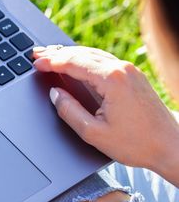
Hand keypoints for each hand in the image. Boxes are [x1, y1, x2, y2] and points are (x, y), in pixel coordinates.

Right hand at [33, 45, 178, 185]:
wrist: (172, 147)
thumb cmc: (136, 144)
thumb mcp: (94, 133)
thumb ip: (69, 111)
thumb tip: (55, 94)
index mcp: (112, 80)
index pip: (74, 63)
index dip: (52, 62)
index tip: (36, 63)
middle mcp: (122, 69)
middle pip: (82, 54)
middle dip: (57, 54)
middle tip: (37, 54)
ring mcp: (130, 71)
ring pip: (93, 54)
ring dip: (70, 54)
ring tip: (51, 55)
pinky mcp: (134, 76)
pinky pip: (104, 60)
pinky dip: (85, 59)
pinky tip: (76, 62)